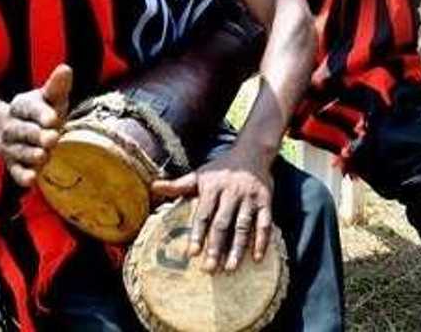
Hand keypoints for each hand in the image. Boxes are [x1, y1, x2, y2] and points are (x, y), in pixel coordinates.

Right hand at [0, 64, 71, 186]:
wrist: (13, 130)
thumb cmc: (42, 111)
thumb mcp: (48, 98)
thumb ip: (57, 86)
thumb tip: (66, 68)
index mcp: (21, 106)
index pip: (29, 109)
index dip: (41, 114)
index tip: (54, 118)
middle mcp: (13, 127)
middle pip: (23, 131)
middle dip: (37, 135)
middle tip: (53, 138)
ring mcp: (12, 147)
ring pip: (18, 151)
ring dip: (30, 154)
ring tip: (43, 155)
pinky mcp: (14, 164)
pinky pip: (15, 171)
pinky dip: (22, 176)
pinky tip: (32, 179)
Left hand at [152, 149, 274, 272]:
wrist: (254, 151)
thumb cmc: (222, 168)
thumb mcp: (200, 174)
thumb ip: (178, 185)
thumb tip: (153, 186)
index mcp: (213, 187)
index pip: (204, 214)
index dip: (197, 234)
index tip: (192, 254)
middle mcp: (232, 192)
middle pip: (223, 223)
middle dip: (216, 247)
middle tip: (210, 269)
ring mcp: (250, 198)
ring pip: (243, 226)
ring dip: (238, 248)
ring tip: (231, 268)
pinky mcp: (266, 201)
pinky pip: (265, 223)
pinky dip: (262, 241)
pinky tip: (257, 258)